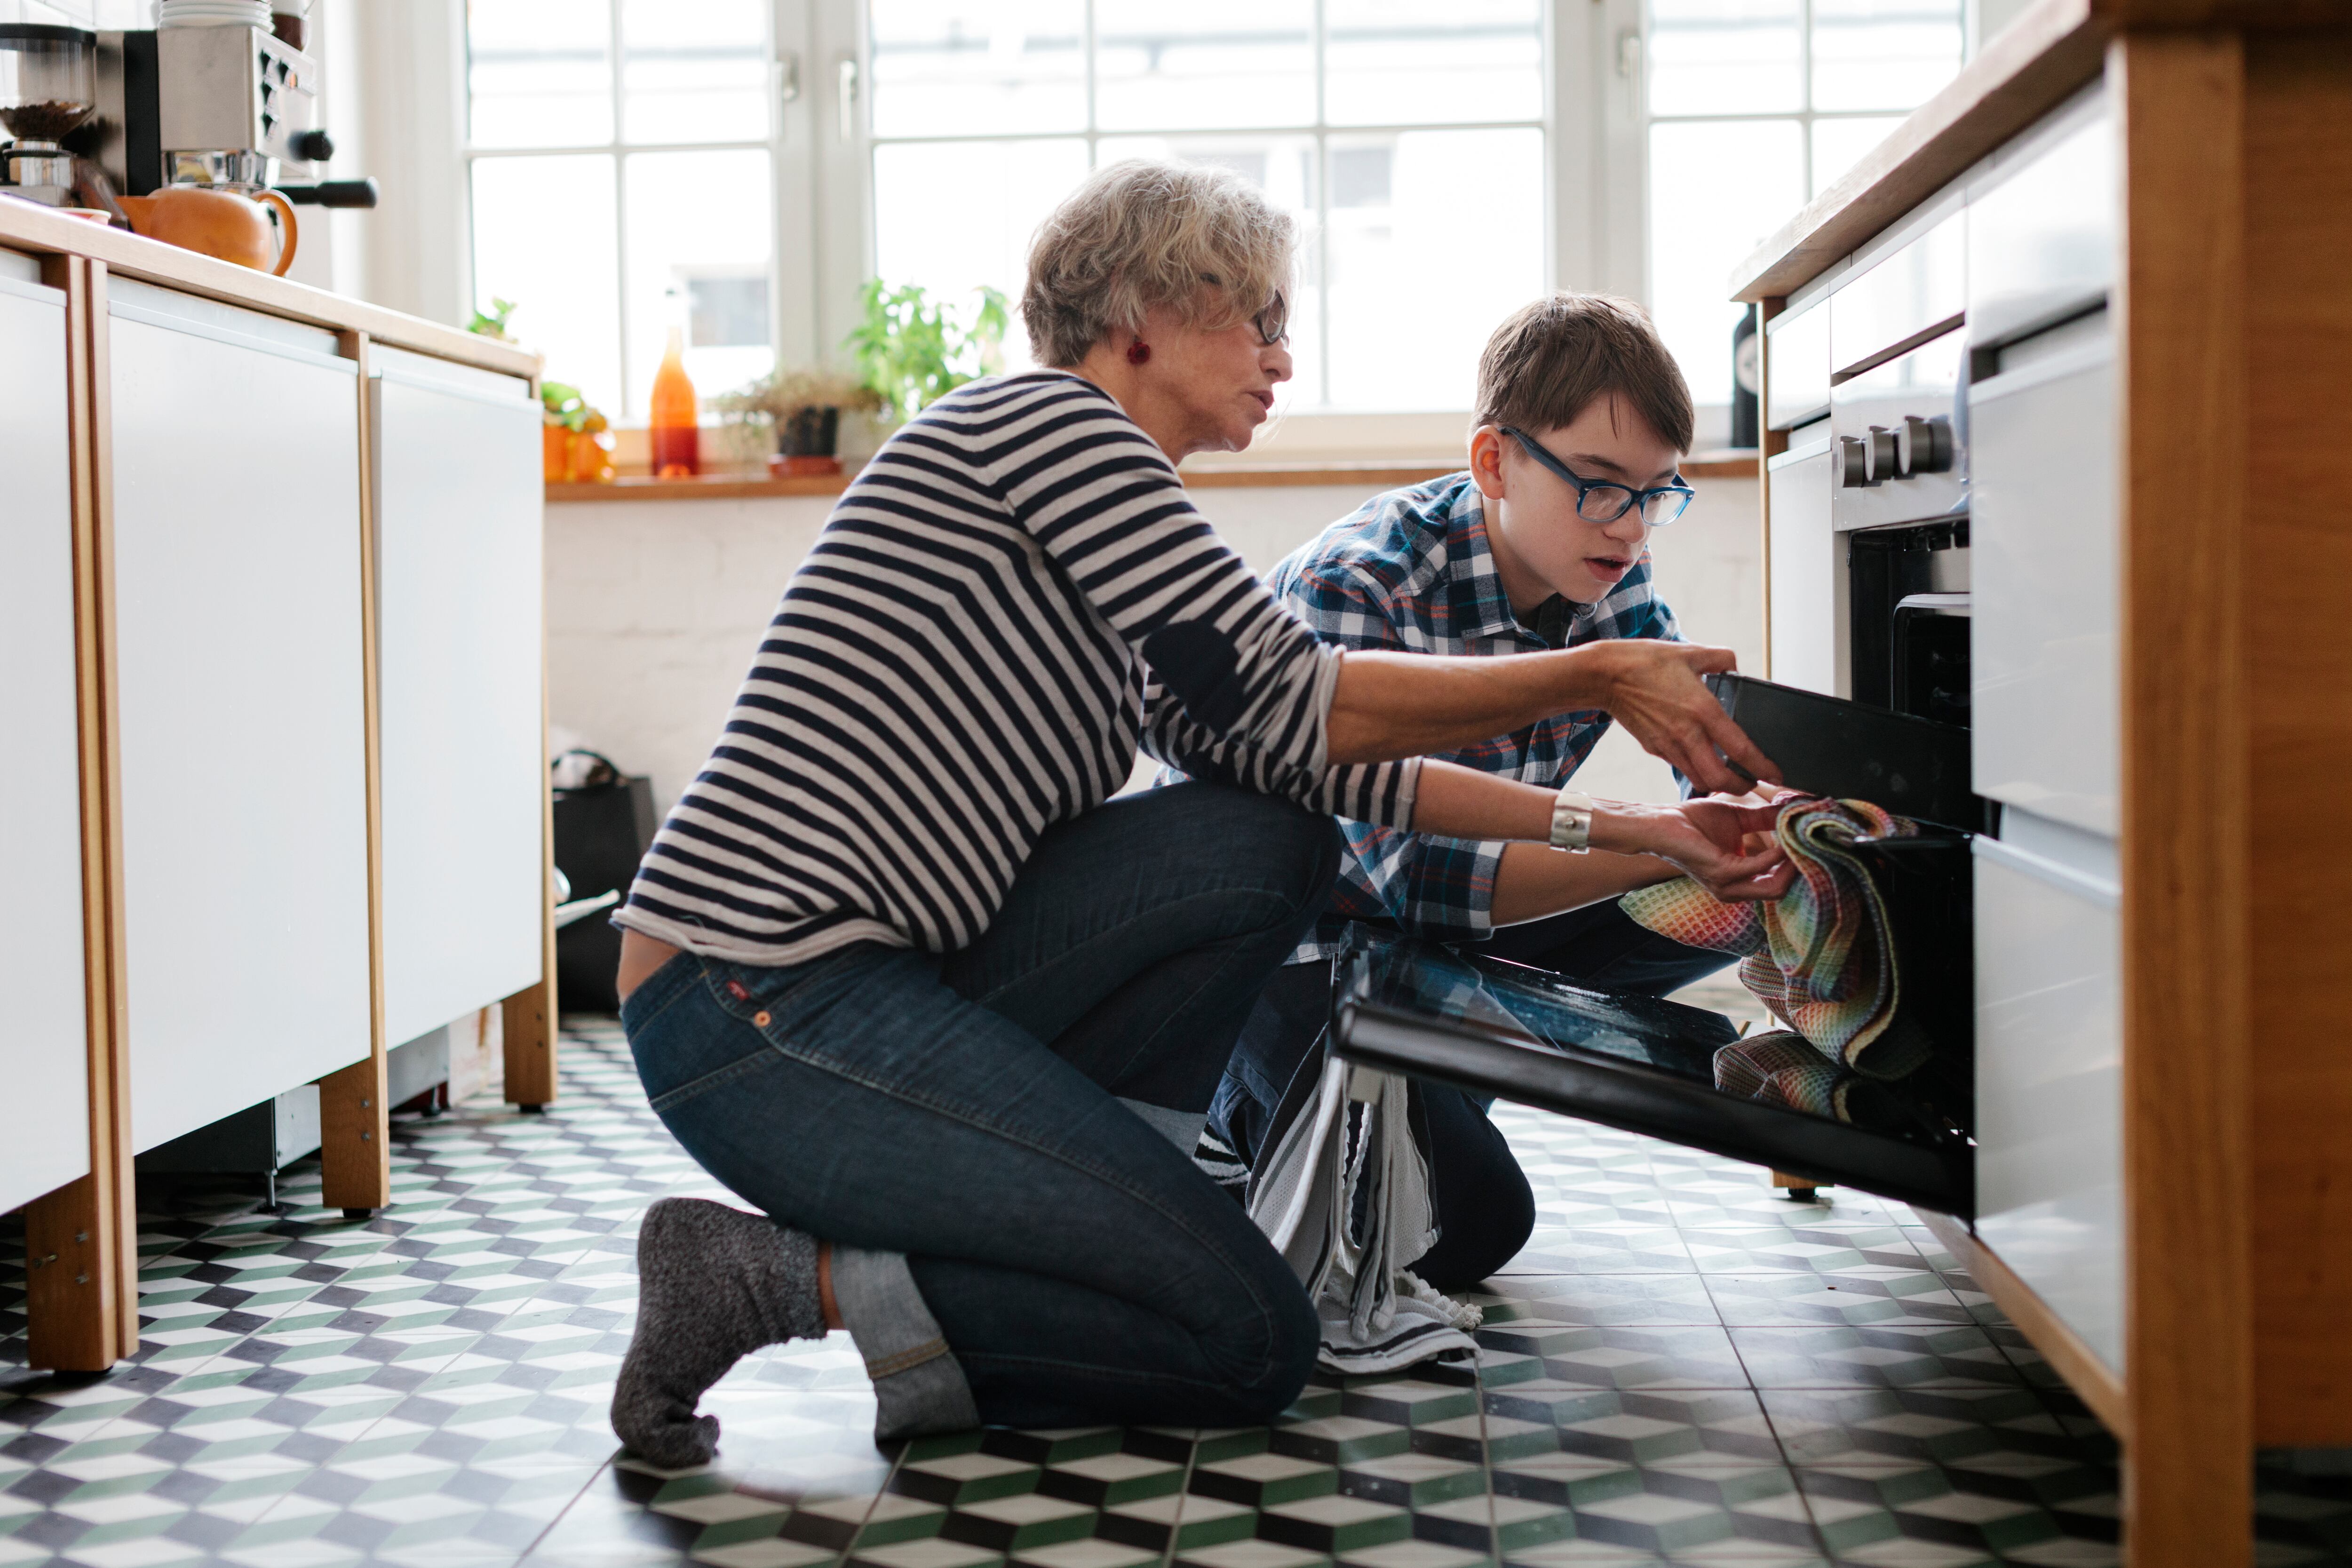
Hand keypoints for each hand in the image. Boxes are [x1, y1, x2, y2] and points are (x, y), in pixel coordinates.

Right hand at [1581, 641, 1780, 795]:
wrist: (1604, 675)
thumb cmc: (1645, 661)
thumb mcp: (1691, 652)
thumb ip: (1722, 659)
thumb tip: (1735, 667)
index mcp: (1702, 710)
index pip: (1741, 750)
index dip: (1763, 767)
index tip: (1775, 774)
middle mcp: (1687, 734)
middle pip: (1719, 780)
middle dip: (1741, 788)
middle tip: (1753, 783)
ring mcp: (1668, 745)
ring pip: (1699, 780)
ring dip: (1718, 784)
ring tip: (1731, 777)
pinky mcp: (1654, 748)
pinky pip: (1681, 767)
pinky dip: (1696, 771)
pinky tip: (1703, 759)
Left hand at [1593, 797, 1794, 903]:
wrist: (1663, 821)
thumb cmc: (1694, 822)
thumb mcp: (1739, 818)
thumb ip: (1766, 818)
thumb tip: (1793, 809)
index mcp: (1740, 880)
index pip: (1780, 882)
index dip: (1798, 862)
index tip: (1811, 838)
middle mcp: (1735, 889)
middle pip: (1783, 890)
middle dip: (1802, 866)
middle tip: (1812, 840)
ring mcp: (1728, 885)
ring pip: (1776, 886)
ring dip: (1792, 861)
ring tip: (1800, 837)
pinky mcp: (1722, 873)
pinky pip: (1759, 867)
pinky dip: (1775, 853)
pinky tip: (1781, 837)